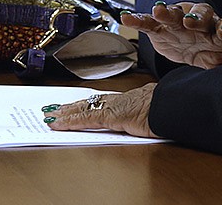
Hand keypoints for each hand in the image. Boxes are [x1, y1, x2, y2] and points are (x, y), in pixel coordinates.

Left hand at [42, 83, 157, 137]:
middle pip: (89, 101)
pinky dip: (70, 121)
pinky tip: (58, 123)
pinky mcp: (110, 115)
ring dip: (65, 112)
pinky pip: (86, 118)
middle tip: (53, 108)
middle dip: (70, 106)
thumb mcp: (155, 109)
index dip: (87, 103)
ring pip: (83, 108)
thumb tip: (148, 114)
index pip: (102, 100)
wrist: (172, 104)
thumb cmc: (168, 107)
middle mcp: (118, 99)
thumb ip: (146, 111)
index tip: (75, 105)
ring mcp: (113, 106)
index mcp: (129, 98)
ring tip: (50, 115)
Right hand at [121, 2, 221, 69]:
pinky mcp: (162, 28)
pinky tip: (128, 19)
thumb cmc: (216, 54)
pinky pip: (150, 22)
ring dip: (168, 12)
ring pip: (175, 14)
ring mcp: (181, 23)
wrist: (199, 45)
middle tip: (190, 20)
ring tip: (160, 10)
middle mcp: (203, 24)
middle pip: (201, 16)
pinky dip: (140, 19)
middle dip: (196, 18)